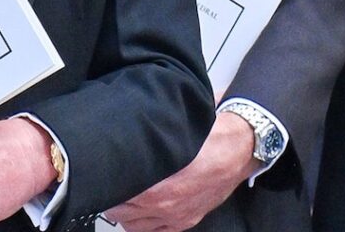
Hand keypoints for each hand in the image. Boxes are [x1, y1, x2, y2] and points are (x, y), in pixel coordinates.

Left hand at [104, 112, 257, 231]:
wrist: (240, 148)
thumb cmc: (211, 135)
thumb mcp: (177, 127)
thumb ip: (152, 132)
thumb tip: (129, 124)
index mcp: (161, 182)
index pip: (120, 189)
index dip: (109, 178)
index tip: (104, 168)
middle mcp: (165, 203)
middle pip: (121, 209)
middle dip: (114, 193)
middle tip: (109, 178)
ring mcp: (175, 215)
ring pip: (133, 224)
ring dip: (124, 210)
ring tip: (120, 193)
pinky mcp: (185, 221)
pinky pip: (152, 231)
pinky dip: (141, 222)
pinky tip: (138, 211)